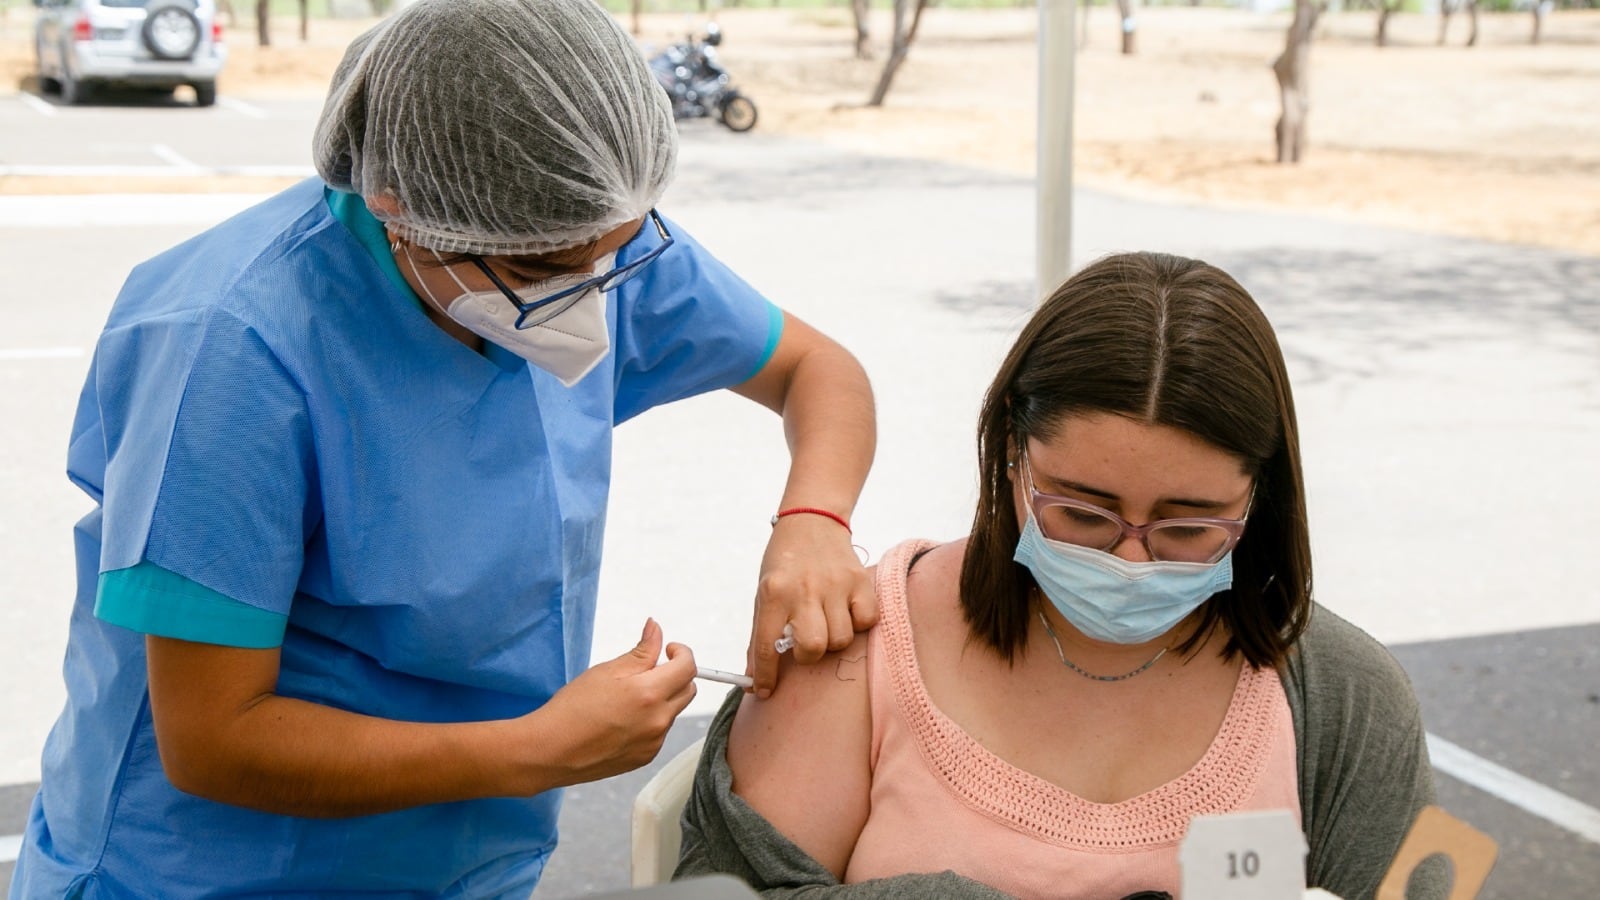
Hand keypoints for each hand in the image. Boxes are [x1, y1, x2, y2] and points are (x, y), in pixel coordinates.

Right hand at [528, 619, 695, 787]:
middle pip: (688, 690)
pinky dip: (650, 721)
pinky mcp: (645, 757)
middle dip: (675, 675)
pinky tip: (622, 720)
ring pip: (672, 711)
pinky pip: (659, 732)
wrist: (550, 751)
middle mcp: (658, 721)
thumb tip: (657, 629)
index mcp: (649, 694)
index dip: (681, 652)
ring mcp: (653, 742)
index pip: (688, 667)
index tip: (668, 649)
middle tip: (648, 671)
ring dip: (661, 699)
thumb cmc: (572, 708)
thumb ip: (641, 650)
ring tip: (627, 699)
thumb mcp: (607, 670)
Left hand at [747, 514, 877, 696]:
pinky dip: (858, 623)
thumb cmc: (785, 565)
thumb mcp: (764, 594)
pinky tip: (846, 611)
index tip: (764, 690)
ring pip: (841, 639)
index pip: (767, 645)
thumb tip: (755, 679)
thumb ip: (761, 634)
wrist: (812, 521)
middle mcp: (804, 589)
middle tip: (805, 644)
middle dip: (808, 655)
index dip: (765, 675)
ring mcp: (835, 584)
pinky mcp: (860, 580)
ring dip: (833, 639)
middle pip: (813, 647)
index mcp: (773, 593)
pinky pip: (866, 621)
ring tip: (826, 622)